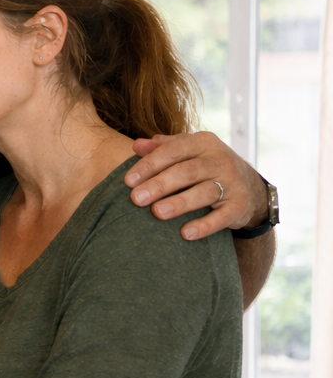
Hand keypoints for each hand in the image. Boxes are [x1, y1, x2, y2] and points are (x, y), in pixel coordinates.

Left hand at [127, 132, 268, 239]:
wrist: (251, 187)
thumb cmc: (206, 167)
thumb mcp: (189, 152)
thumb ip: (163, 147)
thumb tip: (135, 145)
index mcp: (203, 143)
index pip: (173, 150)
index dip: (149, 165)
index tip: (128, 181)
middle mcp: (220, 160)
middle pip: (187, 171)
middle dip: (160, 185)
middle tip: (136, 198)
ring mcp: (233, 182)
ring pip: (204, 192)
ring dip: (180, 203)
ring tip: (157, 213)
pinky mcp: (240, 206)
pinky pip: (222, 216)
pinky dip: (205, 226)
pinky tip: (185, 234)